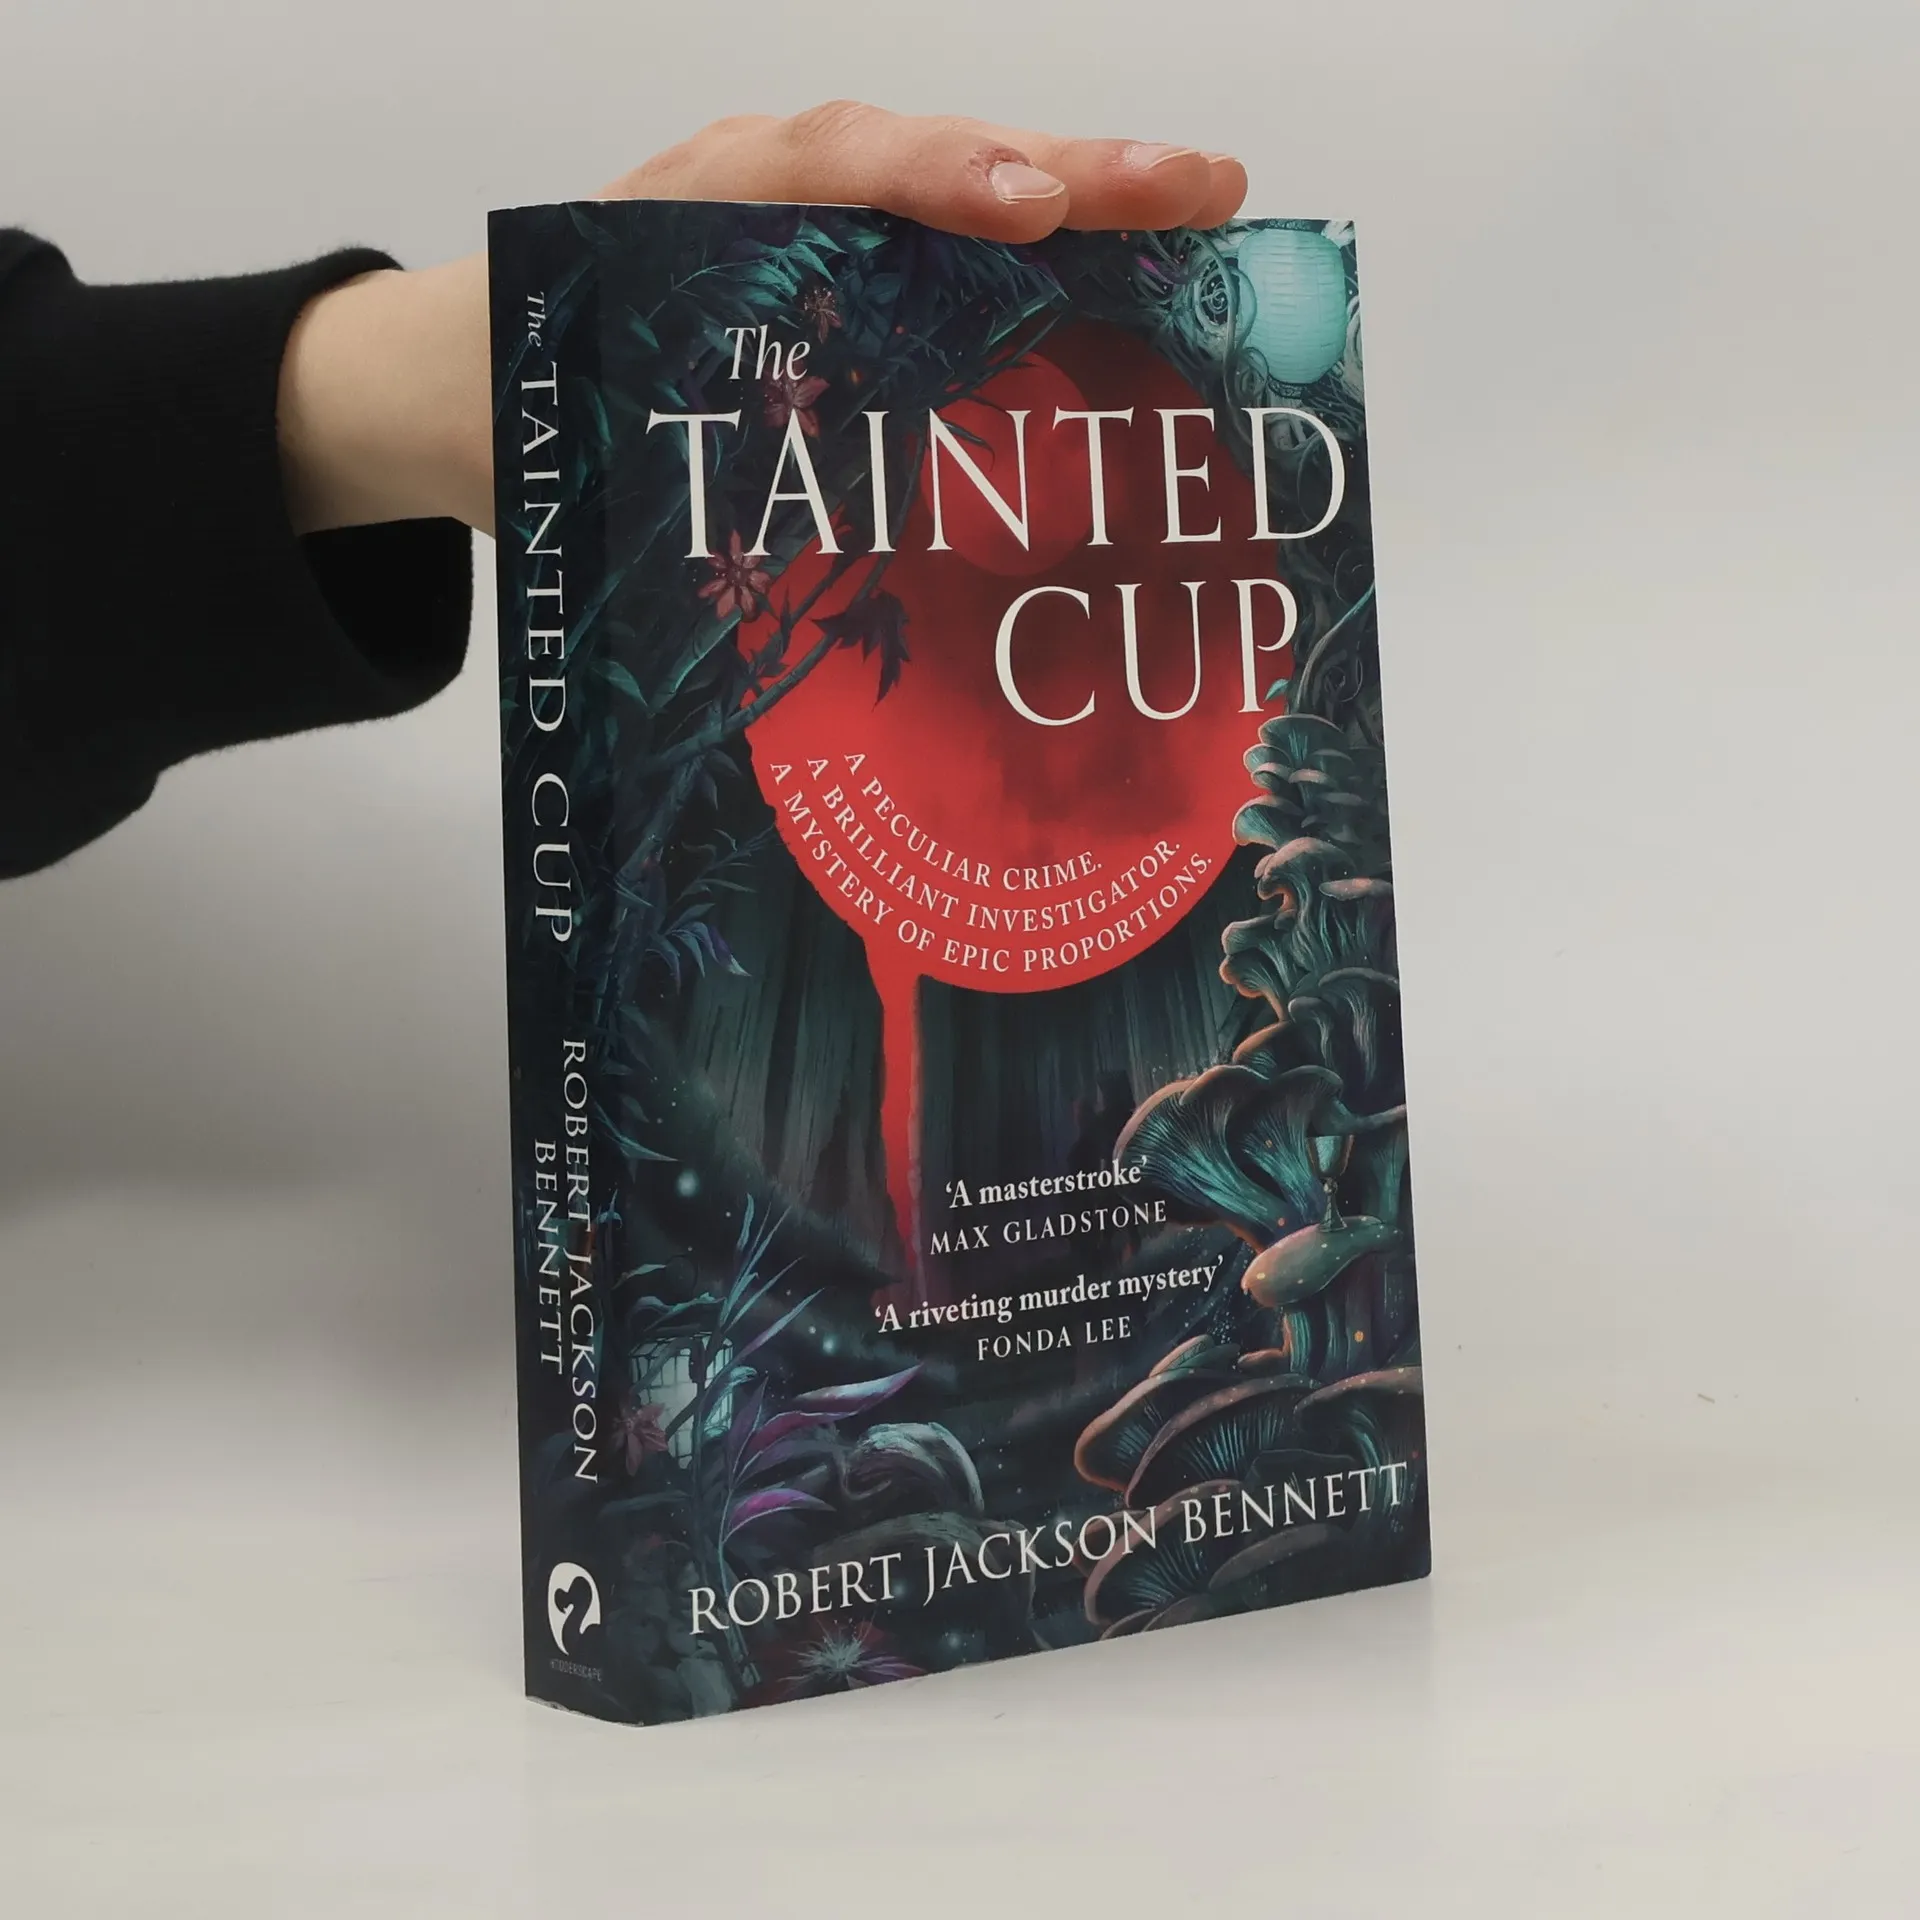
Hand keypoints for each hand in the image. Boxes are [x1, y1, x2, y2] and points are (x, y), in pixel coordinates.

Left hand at [277, 105, 1247, 537]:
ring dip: (1085, 211)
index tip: (1024, 207)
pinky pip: (951, 262)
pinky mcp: (846, 282)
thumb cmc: (519, 403)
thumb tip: (772, 621)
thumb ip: (657, 481)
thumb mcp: (570, 439)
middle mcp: (775, 200)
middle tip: (1206, 190)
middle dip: (1074, 172)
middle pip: (933, 162)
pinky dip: (1043, 273)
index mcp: (698, 211)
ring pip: (959, 202)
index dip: (932, 178)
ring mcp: (821, 232)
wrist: (462, 384)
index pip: (827, 163)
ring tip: (1203, 220)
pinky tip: (1130, 301)